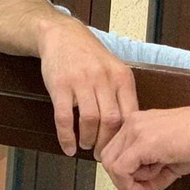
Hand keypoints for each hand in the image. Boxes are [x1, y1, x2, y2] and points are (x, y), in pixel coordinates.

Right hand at [36, 16, 138, 157]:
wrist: (62, 35)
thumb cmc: (89, 56)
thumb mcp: (113, 69)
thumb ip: (121, 95)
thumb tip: (128, 129)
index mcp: (121, 77)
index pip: (130, 114)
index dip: (125, 137)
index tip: (120, 149)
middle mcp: (103, 78)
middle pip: (111, 121)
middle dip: (107, 143)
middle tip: (102, 154)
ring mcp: (81, 81)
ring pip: (90, 121)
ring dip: (88, 140)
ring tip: (86, 146)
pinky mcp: (60, 85)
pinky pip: (64, 118)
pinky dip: (66, 137)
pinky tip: (68, 147)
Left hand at [99, 104, 189, 189]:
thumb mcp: (172, 159)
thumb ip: (153, 172)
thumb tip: (142, 188)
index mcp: (138, 123)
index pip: (115, 152)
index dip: (125, 174)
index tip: (143, 184)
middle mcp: (133, 123)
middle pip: (108, 158)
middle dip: (123, 180)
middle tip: (143, 188)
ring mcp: (136, 131)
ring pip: (111, 165)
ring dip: (127, 183)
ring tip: (151, 183)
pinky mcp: (144, 142)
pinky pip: (121, 169)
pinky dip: (130, 184)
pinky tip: (148, 187)